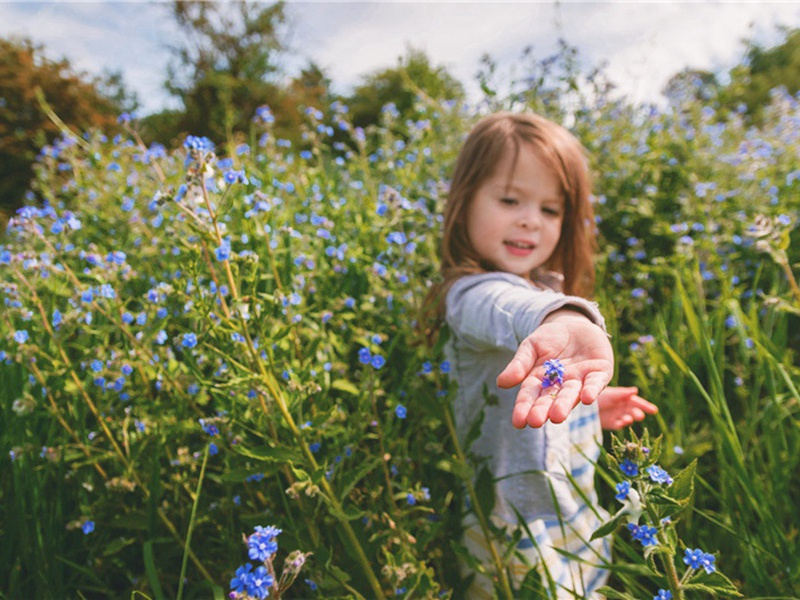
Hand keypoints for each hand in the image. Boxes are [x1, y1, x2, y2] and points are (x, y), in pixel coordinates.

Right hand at [497, 310, 613, 428]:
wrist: (576, 325)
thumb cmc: (549, 339)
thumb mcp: (530, 347)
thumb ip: (519, 364)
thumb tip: (501, 383)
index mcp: (540, 381)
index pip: (530, 396)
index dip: (524, 409)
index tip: (518, 422)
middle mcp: (560, 386)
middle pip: (550, 399)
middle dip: (543, 410)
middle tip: (535, 422)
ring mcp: (580, 380)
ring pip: (572, 394)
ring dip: (565, 405)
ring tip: (557, 416)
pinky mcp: (600, 372)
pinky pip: (596, 382)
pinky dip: (592, 390)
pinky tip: (587, 398)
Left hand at [597, 386, 657, 429]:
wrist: (584, 404)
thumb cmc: (599, 396)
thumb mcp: (612, 393)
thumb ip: (623, 393)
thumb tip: (635, 390)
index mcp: (625, 399)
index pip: (638, 402)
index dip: (646, 406)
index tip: (654, 410)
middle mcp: (623, 408)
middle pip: (634, 411)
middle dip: (638, 414)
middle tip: (639, 416)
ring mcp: (618, 416)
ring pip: (628, 419)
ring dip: (630, 419)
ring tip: (628, 418)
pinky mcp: (612, 424)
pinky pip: (619, 425)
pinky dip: (621, 424)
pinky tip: (621, 422)